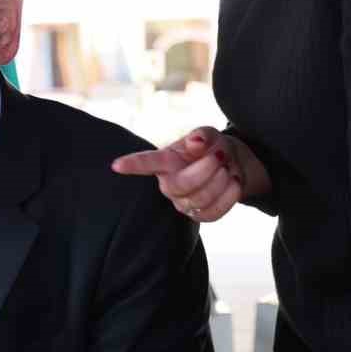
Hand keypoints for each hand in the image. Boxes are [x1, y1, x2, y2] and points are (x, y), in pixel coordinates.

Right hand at [110, 127, 268, 222]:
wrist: (233, 166)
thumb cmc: (212, 148)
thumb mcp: (209, 135)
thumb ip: (202, 136)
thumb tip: (196, 142)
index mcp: (166, 162)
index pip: (147, 163)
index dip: (133, 164)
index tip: (116, 165)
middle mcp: (169, 184)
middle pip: (179, 185)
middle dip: (204, 170)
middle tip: (219, 156)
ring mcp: (184, 202)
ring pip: (199, 199)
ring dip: (221, 180)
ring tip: (227, 168)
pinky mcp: (201, 215)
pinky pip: (213, 212)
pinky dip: (229, 195)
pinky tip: (234, 182)